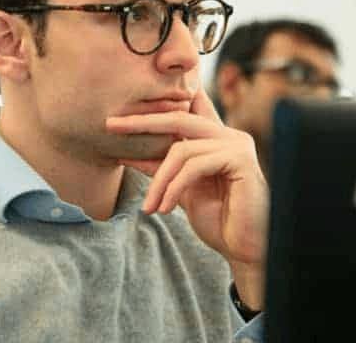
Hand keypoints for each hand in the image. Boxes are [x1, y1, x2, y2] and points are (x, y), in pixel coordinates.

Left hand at [105, 88, 268, 308]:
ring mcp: (236, 144)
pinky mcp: (240, 159)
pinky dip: (174, 187)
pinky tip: (163, 208)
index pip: (183, 110)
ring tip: (149, 205)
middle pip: (178, 118)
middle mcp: (227, 135)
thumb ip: (160, 169)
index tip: (121, 113)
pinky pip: (194, 166)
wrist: (244, 248)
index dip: (154, 106)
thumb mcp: (179, 190)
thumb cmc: (217, 219)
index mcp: (214, 138)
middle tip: (110, 126)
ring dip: (159, 180)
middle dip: (141, 121)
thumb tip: (126, 154)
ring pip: (181, 150)